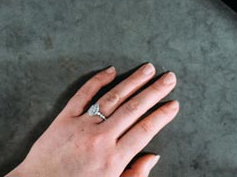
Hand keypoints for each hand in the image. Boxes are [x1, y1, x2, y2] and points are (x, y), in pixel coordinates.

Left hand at [7, 64, 179, 176]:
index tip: (173, 104)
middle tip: (169, 78)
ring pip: (112, 98)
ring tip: (148, 69)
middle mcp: (100, 139)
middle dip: (154, 91)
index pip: (145, 130)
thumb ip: (134, 175)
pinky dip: (97, 80)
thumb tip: (153, 157)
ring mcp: (81, 126)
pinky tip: (111, 70)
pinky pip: (83, 95)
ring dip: (132, 81)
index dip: (162, 115)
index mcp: (113, 160)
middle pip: (133, 109)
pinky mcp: (63, 120)